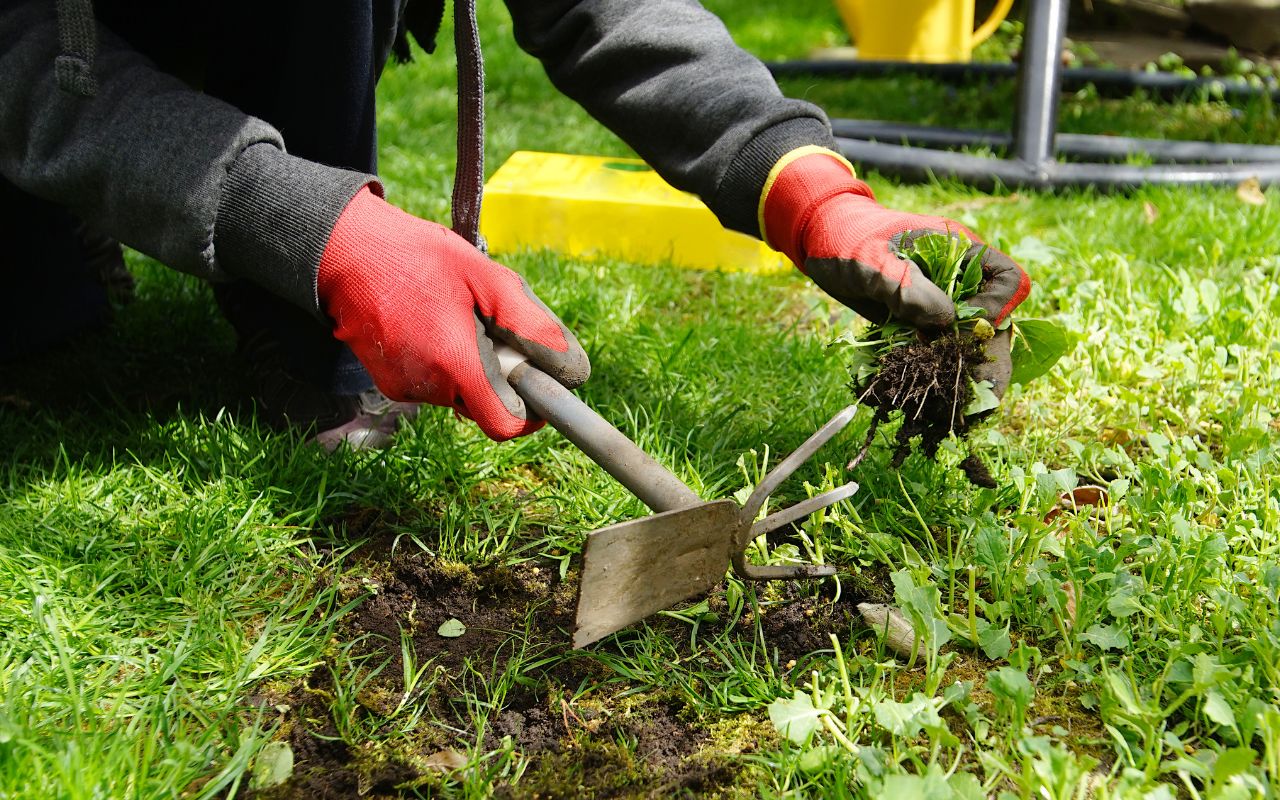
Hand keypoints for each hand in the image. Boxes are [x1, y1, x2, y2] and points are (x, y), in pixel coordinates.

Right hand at [318, 187, 589, 439]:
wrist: (344, 252)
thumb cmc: (417, 256)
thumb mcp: (486, 276)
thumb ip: (529, 323)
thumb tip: (568, 365)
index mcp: (454, 363)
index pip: (505, 425)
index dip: (530, 414)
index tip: (539, 387)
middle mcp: (427, 387)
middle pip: (485, 404)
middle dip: (500, 374)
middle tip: (490, 325)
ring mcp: (404, 388)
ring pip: (461, 392)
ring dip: (472, 364)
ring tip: (457, 316)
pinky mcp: (389, 382)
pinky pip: (435, 383)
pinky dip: (445, 361)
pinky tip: (433, 322)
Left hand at [761, 149, 1029, 393]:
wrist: (820, 244)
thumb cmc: (847, 240)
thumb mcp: (872, 260)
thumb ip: (906, 286)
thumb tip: (944, 320)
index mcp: (959, 252)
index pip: (1006, 280)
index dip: (994, 306)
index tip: (965, 325)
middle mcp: (957, 280)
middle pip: (993, 319)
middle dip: (990, 355)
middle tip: (986, 393)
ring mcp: (938, 304)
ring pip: (967, 341)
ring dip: (965, 370)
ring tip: (965, 405)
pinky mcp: (918, 323)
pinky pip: (936, 350)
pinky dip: (936, 371)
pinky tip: (933, 397)